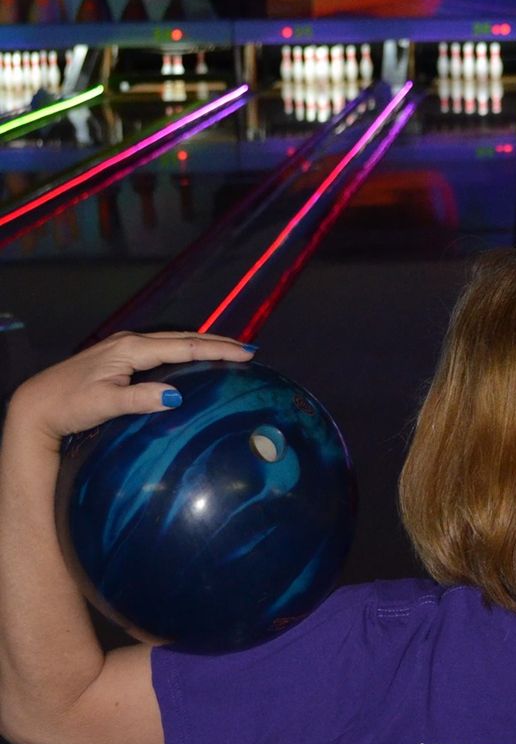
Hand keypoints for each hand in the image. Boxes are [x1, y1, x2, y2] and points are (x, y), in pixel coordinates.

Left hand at [7, 331, 254, 447]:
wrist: (37, 404)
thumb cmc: (69, 405)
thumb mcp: (104, 404)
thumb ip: (139, 399)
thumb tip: (175, 397)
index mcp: (131, 349)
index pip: (185, 346)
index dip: (217, 349)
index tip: (247, 353)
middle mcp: (130, 342)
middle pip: (183, 338)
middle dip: (217, 342)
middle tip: (249, 349)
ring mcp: (124, 347)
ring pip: (173, 341)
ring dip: (202, 344)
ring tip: (228, 350)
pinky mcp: (119, 358)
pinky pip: (162, 349)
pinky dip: (184, 351)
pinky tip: (191, 359)